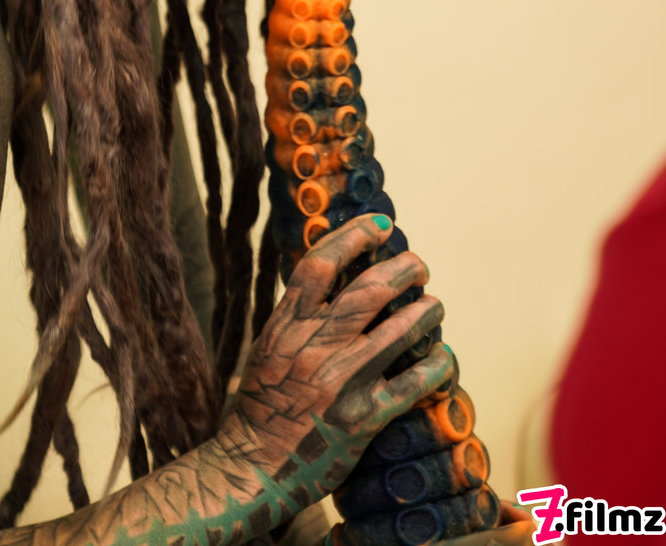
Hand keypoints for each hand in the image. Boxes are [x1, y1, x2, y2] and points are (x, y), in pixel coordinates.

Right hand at [220, 215, 450, 500]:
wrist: (252, 468)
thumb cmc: (263, 404)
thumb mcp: (271, 345)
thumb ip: (300, 313)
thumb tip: (336, 273)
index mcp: (286, 325)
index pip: (320, 263)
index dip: (353, 236)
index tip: (380, 226)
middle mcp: (314, 346)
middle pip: (369, 289)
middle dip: (403, 268)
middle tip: (418, 265)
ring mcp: (341, 381)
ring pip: (399, 330)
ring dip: (426, 310)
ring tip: (435, 304)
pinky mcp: (363, 418)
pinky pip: (412, 383)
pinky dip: (435, 364)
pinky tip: (443, 355)